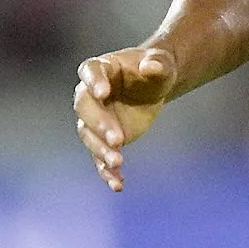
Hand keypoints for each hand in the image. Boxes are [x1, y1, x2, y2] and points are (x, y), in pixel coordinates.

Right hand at [74, 48, 175, 191]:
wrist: (153, 86)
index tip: (102, 92)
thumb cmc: (155, 69)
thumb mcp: (162, 63)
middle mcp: (91, 94)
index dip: (94, 82)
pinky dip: (107, 171)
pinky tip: (117, 184)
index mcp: (102, 68)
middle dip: (99, 124)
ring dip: (101, 150)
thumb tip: (150, 65)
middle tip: (118, 139)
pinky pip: (99, 156)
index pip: (90, 71)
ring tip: (118, 163)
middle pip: (86, 108)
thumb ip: (157, 63)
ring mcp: (95, 118)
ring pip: (89, 135)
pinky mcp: (103, 139)